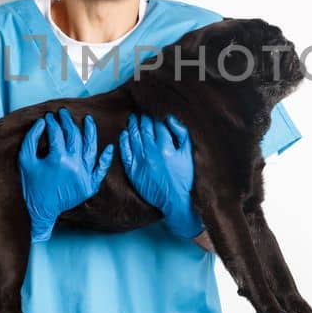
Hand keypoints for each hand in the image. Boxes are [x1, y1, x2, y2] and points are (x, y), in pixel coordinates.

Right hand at [19, 108, 114, 242]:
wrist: (41, 210)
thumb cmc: (31, 185)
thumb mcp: (25, 160)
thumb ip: (31, 139)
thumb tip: (41, 122)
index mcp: (57, 158)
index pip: (57, 133)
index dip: (52, 122)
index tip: (49, 117)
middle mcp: (74, 165)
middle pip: (75, 136)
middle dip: (68, 122)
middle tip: (64, 113)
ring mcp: (84, 175)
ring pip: (91, 148)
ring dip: (91, 132)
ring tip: (88, 119)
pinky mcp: (90, 185)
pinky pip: (101, 169)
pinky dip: (106, 159)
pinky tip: (109, 147)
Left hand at [118, 113, 203, 238]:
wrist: (173, 200)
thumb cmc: (184, 177)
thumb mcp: (188, 154)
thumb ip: (181, 134)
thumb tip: (170, 119)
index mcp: (165, 147)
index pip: (157, 125)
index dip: (155, 117)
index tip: (153, 112)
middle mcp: (150, 152)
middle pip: (144, 129)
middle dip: (143, 119)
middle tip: (141, 112)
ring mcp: (139, 161)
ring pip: (133, 137)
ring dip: (132, 125)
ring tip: (132, 118)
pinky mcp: (132, 170)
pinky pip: (124, 151)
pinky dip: (123, 141)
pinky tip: (124, 133)